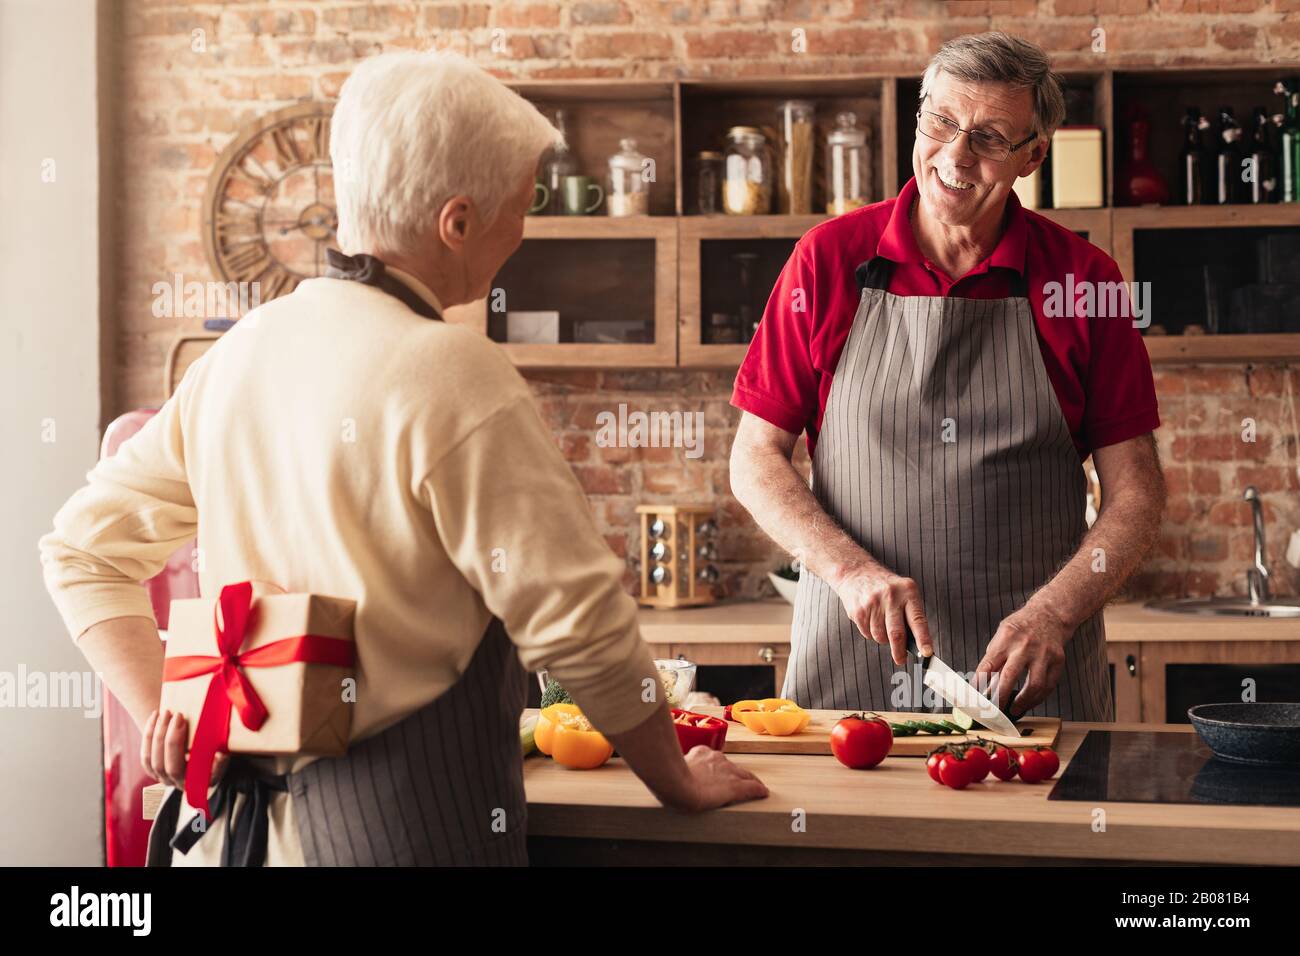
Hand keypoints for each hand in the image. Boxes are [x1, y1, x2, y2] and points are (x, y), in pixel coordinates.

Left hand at [140, 709, 227, 790]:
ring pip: (154, 760)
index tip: (215, 750)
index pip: (197, 777)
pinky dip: (148, 735)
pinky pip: (145, 755)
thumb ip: (219, 758)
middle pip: (170, 767)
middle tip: (179, 716)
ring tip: (166, 714)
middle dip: (172, 739)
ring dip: (158, 734)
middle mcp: (178, 783)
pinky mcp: (152, 769)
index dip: (202, 766)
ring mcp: (163, 777)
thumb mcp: (219, 755)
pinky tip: (155, 718)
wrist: (195, 749)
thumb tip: (221, 755)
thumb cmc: (211, 751)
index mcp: (196, 783)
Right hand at [662, 746, 768, 812]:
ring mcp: (728, 772)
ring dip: (749, 781)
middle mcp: (717, 759)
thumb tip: (665, 771)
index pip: (715, 759)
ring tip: (755, 788)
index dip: (719, 768)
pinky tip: (763, 793)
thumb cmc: (667, 778)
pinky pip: (752, 787)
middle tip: (738, 782)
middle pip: (732, 767)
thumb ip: (673, 766)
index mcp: (701, 753)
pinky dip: (758, 790)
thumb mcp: (669, 767)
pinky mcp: (735, 787)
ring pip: (745, 775)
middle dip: (736, 774)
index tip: (717, 773)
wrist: (676, 784)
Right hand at [831, 566, 933, 664]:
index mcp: (908, 591)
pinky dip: (870, 633)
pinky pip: (867, 633)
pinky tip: (871, 620)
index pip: (917, 620)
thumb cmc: (886, 587)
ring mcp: (872, 603)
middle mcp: (890, 596)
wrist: (856, 572)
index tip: (927, 653)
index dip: (923, 639)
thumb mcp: (904, 592)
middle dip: (899, 651)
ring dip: (883, 639)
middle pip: (896, 633)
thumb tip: (917, 644)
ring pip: (880, 636)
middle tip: (901, 659)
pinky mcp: (858, 611)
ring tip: (882, 626)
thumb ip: (911, 614)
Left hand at [977, 602, 1071, 717]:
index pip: (988, 665)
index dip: (980, 684)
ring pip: (1034, 685)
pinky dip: (1039, 698)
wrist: (1050, 614)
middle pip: (1009, 677)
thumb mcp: (1002, 634)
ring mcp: (1043, 654)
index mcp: (1006, 638)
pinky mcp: (1058, 660)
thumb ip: (994, 656)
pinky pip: (1049, 685)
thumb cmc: (1022, 626)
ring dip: (1023, 702)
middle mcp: (1025, 646)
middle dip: (1000, 697)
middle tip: (994, 710)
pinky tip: (1030, 702)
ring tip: (1015, 709)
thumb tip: (984, 682)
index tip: (976, 697)